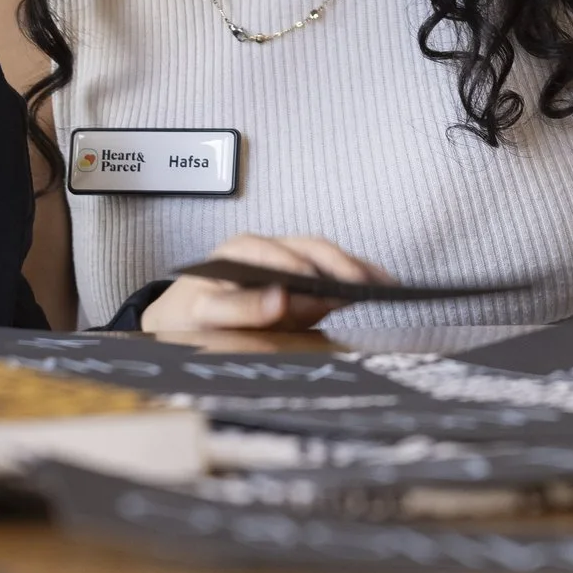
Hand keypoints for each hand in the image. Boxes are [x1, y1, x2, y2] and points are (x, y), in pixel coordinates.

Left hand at [138, 233, 393, 332]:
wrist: (186, 323)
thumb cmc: (191, 315)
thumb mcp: (202, 313)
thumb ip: (240, 309)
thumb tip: (280, 300)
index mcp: (239, 251)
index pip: (272, 253)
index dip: (294, 267)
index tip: (314, 284)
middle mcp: (269, 251)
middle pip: (310, 248)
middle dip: (339, 264)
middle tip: (363, 284)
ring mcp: (290, 264)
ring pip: (327, 258)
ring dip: (357, 269)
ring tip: (386, 286)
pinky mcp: (305, 282)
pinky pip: (334, 274)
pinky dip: (358, 279)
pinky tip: (380, 287)